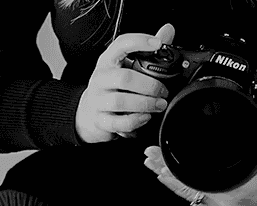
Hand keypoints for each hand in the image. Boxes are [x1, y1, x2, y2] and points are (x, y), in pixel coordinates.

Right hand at [75, 23, 175, 143]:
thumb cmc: (111, 86)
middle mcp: (101, 79)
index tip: (158, 44)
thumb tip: (168, 30)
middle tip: (163, 91)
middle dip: (149, 85)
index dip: (139, 42)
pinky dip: (135, 121)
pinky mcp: (100, 120)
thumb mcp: (124, 66)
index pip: (120, 45)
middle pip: (124, 78)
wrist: (88, 113)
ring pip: (120, 102)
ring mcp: (98, 100)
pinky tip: (145, 117)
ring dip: (145, 104)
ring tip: (159, 104)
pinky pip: (117, 122)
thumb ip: (147, 50)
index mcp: (108, 61)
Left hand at [143, 135, 256, 205]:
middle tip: (149, 157)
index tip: (160, 157)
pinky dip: (181, 187)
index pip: (194, 181)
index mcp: (235, 192)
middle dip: (164, 171)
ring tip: (153, 165)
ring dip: (169, 179)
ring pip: (188, 194)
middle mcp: (225, 203)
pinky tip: (171, 179)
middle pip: (185, 188)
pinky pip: (196, 197)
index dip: (174, 170)